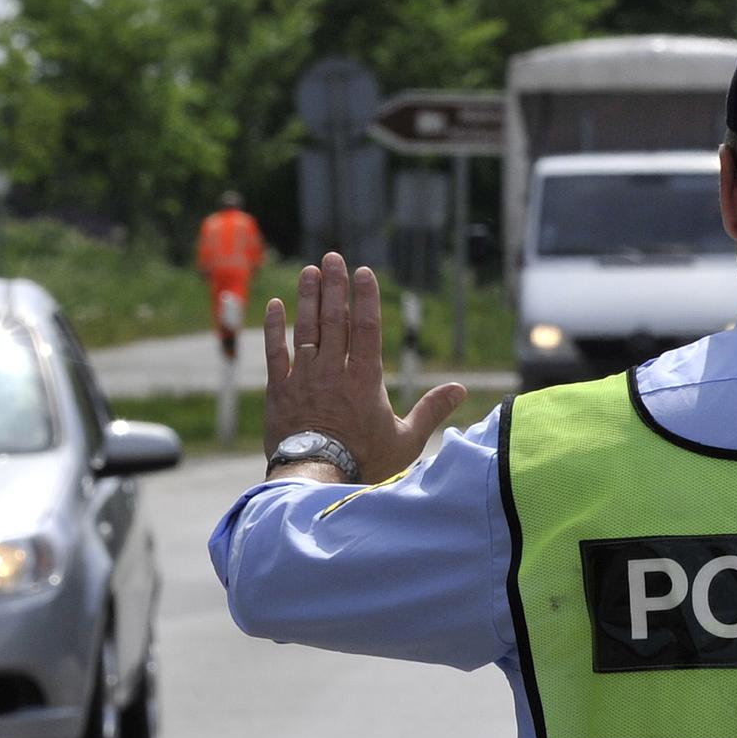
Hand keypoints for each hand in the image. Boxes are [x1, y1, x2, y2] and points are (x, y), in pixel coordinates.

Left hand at [262, 252, 465, 481]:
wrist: (317, 480)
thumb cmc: (365, 463)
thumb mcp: (406, 440)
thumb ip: (431, 411)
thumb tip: (460, 389)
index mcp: (365, 380)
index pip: (367, 329)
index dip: (365, 298)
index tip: (363, 272)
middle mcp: (334, 371)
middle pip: (335, 320)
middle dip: (334, 286)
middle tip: (332, 257)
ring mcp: (304, 378)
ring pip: (306, 329)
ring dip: (308, 298)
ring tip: (309, 272)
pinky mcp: (280, 390)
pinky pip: (276, 352)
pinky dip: (275, 327)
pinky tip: (276, 305)